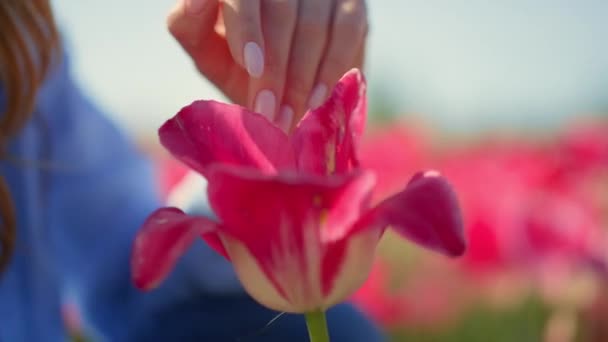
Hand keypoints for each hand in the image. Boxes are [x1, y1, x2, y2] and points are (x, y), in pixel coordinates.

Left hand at [168, 0, 367, 131]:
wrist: (279, 79)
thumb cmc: (235, 57)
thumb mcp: (204, 45)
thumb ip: (190, 23)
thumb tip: (194, 2)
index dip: (247, 25)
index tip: (252, 67)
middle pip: (282, 12)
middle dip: (275, 69)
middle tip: (269, 112)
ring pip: (314, 25)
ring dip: (301, 79)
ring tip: (288, 118)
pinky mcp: (352, 4)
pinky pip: (348, 32)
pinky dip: (331, 70)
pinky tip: (317, 100)